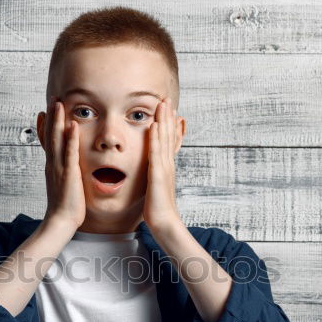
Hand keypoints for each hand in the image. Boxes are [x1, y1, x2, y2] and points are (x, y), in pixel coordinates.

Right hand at [37, 99, 85, 229]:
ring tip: (58, 103)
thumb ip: (64, 171)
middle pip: (49, 135)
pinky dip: (70, 139)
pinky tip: (72, 125)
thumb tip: (66, 165)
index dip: (45, 125)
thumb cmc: (65, 205)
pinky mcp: (68, 174)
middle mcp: (52, 163)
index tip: (45, 110)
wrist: (61, 220)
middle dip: (51, 116)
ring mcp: (59, 167)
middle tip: (53, 98)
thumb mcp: (62, 184)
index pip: (46, 141)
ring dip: (57, 120)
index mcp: (51, 165)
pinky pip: (69, 153)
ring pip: (56, 139)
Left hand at [143, 97, 184, 234]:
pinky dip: (155, 139)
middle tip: (166, 98)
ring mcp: (164, 168)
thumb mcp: (156, 188)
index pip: (167, 140)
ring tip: (162, 104)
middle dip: (167, 116)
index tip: (166, 109)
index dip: (167, 124)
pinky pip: (156, 154)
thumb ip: (154, 176)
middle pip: (168, 135)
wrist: (165, 223)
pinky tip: (153, 126)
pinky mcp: (158, 175)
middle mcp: (167, 164)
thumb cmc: (159, 209)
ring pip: (164, 140)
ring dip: (163, 121)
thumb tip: (153, 171)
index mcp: (166, 166)